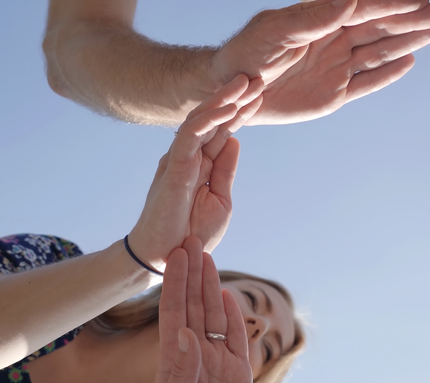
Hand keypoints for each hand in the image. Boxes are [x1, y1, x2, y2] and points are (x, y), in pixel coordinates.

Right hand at [129, 75, 262, 269]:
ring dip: (222, 101)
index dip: (241, 112)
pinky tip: (224, 108)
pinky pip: (189, 137)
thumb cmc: (192, 232)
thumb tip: (235, 139)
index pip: (223, 130)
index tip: (261, 94)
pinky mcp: (173, 169)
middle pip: (214, 119)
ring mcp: (180, 160)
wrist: (168, 258)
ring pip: (201, 121)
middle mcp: (190, 156)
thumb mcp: (219, 199)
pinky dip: (207, 121)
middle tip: (257, 77)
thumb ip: (225, 169)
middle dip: (234, 98)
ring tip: (243, 82)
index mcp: (203, 163)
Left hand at [154, 237, 253, 382]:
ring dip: (210, 286)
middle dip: (191, 272)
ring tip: (207, 256)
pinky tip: (230, 295)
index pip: (174, 312)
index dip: (175, 282)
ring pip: (213, 315)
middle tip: (191, 238)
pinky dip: (234, 316)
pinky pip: (235, 337)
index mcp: (174, 360)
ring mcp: (215, 360)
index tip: (176, 254)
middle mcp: (193, 353)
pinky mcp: (236, 371)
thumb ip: (182, 371)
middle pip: (192, 305)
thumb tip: (185, 334)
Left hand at [211, 0, 429, 124]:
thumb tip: (349, 0)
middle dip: (409, 19)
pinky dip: (387, 73)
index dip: (391, 4)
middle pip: (379, 27)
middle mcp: (333, 40)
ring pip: (378, 52)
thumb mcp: (276, 31)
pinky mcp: (334, 93)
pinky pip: (367, 83)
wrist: (229, 92)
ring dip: (406, 41)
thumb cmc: (246, 54)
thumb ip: (313, 16)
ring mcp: (336, 67)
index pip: (363, 9)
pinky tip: (409, 61)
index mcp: (320, 20)